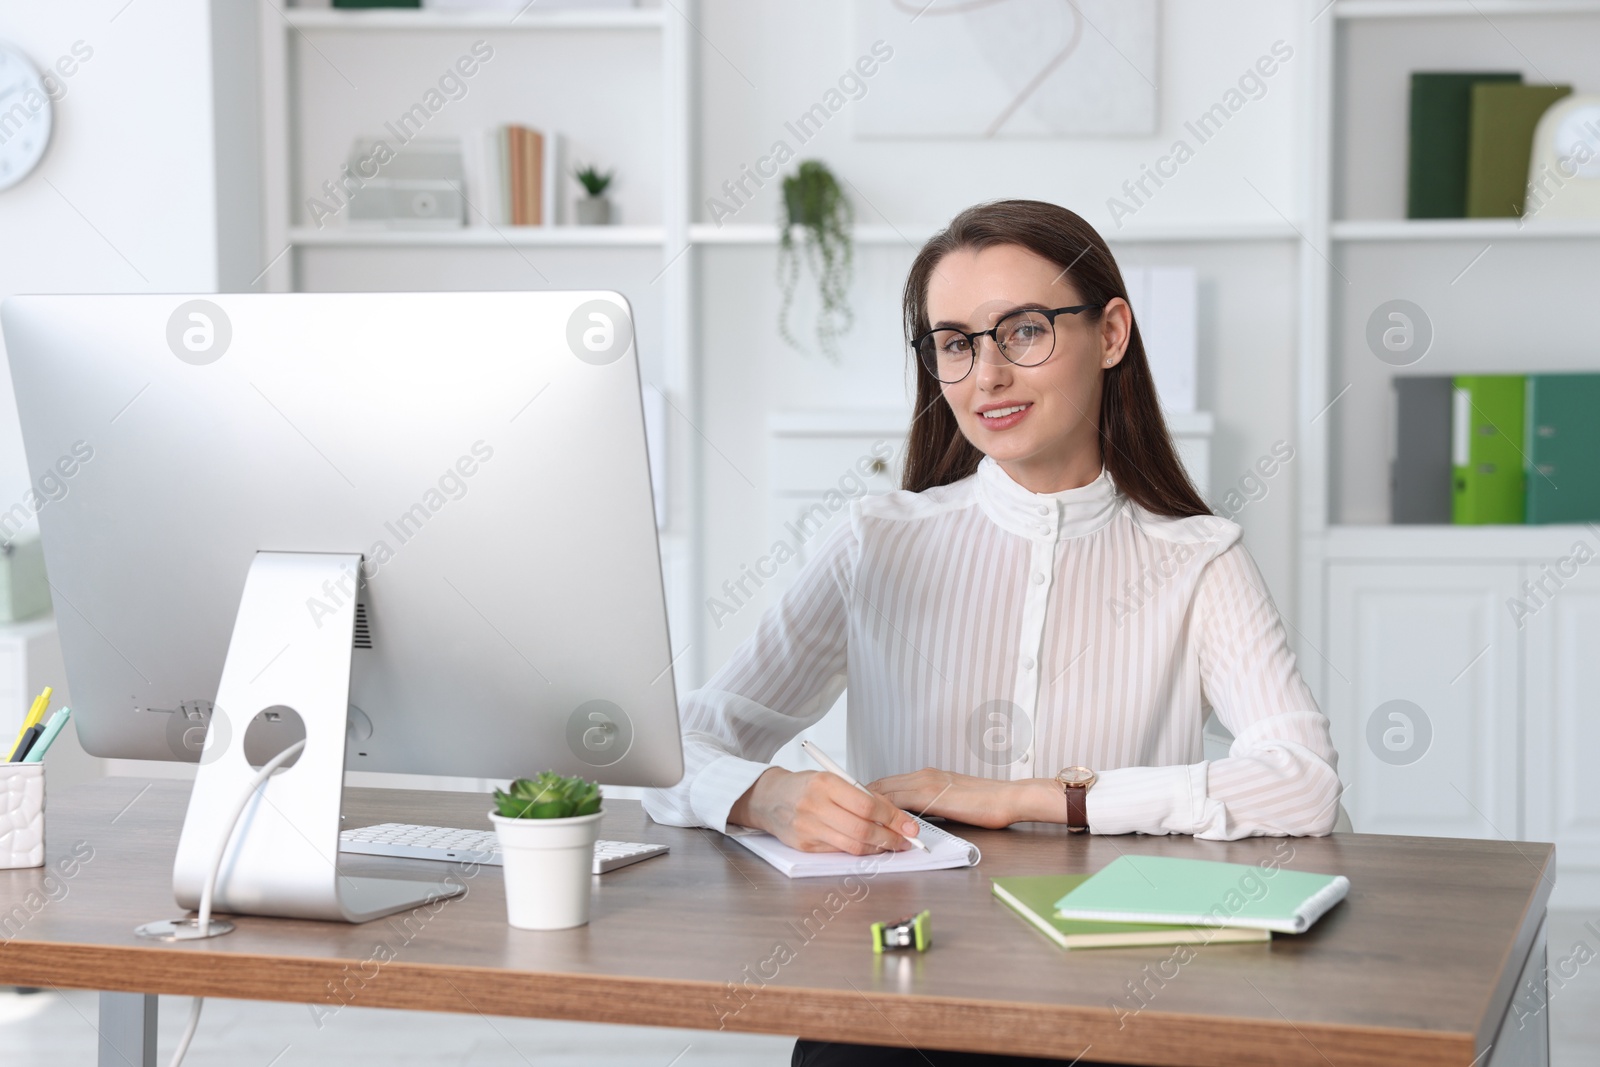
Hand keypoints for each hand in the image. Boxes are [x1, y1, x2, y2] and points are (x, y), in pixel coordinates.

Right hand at [728, 767, 920, 854]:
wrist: (769, 798)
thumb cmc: (805, 786)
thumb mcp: (832, 779)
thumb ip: (860, 794)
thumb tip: (894, 815)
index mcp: (825, 783)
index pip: (867, 805)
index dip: (893, 818)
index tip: (909, 825)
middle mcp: (815, 806)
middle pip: (862, 829)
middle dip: (890, 838)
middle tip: (906, 840)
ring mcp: (808, 828)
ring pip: (853, 845)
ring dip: (878, 848)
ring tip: (892, 845)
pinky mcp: (805, 846)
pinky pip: (839, 851)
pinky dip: (859, 851)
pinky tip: (870, 847)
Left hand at [867, 768, 1041, 829]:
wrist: (1009, 798)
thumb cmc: (987, 802)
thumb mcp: (952, 801)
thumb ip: (931, 806)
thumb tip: (913, 819)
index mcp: (927, 775)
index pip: (888, 783)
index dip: (869, 794)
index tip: (854, 806)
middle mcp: (923, 775)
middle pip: (881, 784)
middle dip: (861, 799)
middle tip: (845, 814)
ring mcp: (927, 782)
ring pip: (886, 791)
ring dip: (869, 806)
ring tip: (852, 820)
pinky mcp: (933, 795)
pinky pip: (900, 803)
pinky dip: (885, 813)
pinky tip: (876, 824)